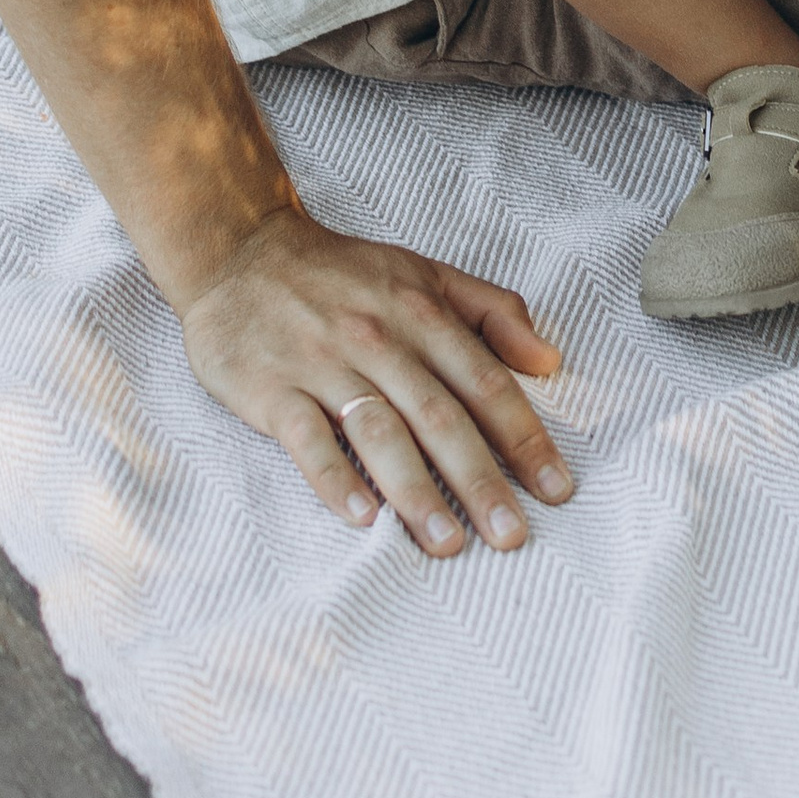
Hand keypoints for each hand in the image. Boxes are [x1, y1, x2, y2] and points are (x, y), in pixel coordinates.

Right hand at [177, 203, 572, 552]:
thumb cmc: (344, 274)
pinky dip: (334, 478)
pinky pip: (307, 438)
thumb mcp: (426, 273)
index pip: (485, 382)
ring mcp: (324, 364)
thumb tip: (550, 360)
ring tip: (448, 544)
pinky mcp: (273, 388)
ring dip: (417, 492)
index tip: (557, 489)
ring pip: (380, 433)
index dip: (524, 437)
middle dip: (480, 481)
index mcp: (422, 313)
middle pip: (440, 417)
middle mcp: (379, 339)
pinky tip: (362, 519)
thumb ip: (493, 311)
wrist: (241, 252)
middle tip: (512, 537)